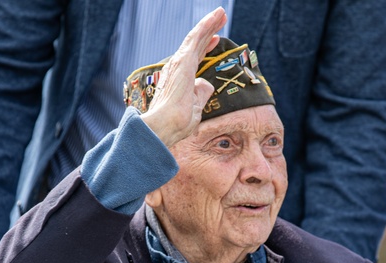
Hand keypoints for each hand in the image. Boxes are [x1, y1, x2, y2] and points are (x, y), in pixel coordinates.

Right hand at [140, 7, 226, 146]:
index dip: (205, 46)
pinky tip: (215, 17)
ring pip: (196, 37)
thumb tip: (207, 83)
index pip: (195, 57)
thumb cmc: (177, 123)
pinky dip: (206, 25)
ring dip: (209, 24)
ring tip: (221, 13)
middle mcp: (177, 67)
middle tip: (221, 18)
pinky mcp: (184, 60)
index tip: (215, 38)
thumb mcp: (196, 107)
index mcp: (180, 78)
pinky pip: (196, 37)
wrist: (164, 126)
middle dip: (209, 30)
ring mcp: (180, 62)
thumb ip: (201, 93)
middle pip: (196, 44)